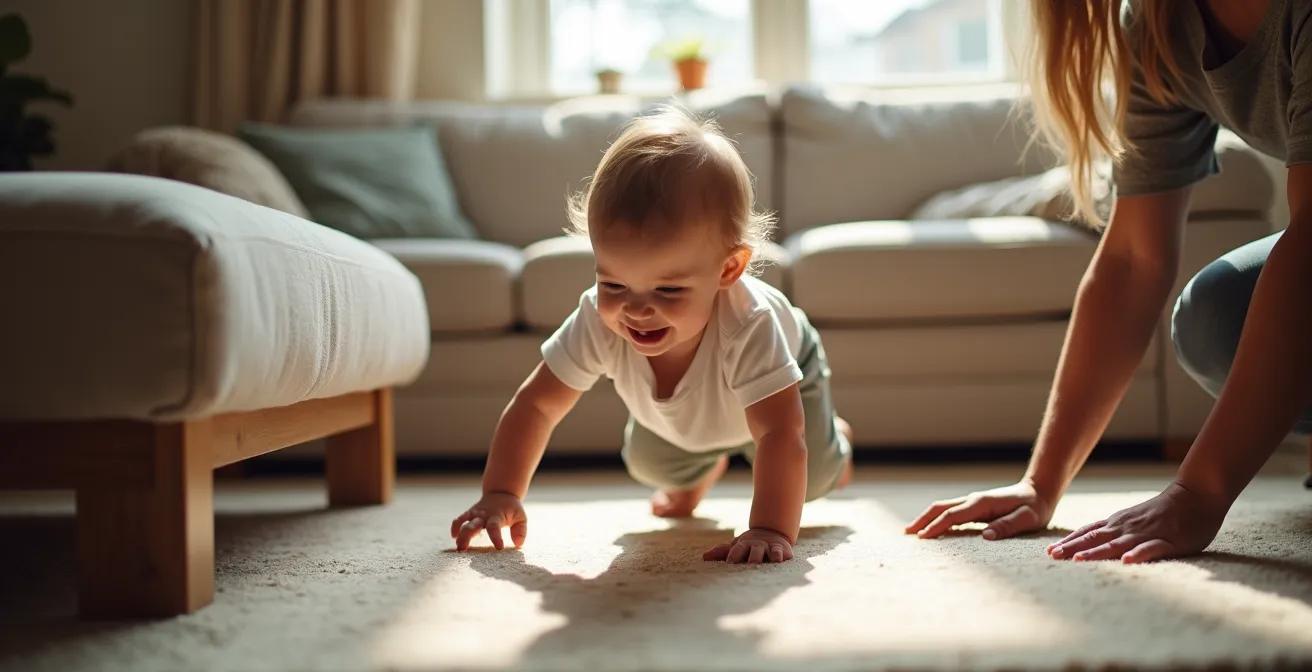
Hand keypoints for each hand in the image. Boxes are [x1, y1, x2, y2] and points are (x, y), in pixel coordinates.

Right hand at [450, 492, 527, 550]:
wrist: (501, 492)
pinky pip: (459, 519)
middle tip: (463, 549)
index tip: (499, 548)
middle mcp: (484, 515)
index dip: (496, 537)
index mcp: (497, 516)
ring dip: (460, 534)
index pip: (494, 527)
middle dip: (467, 537)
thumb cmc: (512, 509)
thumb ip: (520, 530)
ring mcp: (475, 514)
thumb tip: (518, 544)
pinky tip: (454, 536)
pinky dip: (455, 527)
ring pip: (464, 523)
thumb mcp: (520, 517)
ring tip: (458, 547)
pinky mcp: (469, 514)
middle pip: (473, 525)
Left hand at [703, 527, 793, 563]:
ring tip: (773, 560)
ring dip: (772, 555)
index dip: (734, 555)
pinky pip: (783, 553)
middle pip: (755, 550)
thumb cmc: (749, 545)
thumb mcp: (737, 546)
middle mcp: (757, 545)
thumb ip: (722, 552)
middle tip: (752, 563)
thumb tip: (703, 556)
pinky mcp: (783, 550)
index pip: (738, 549)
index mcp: (744, 544)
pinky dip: (783, 556)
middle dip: (753, 556)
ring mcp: (770, 547)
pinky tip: (782, 560)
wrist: (770, 532)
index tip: (730, 563)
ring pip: (771, 550)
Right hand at [905, 479, 1055, 539]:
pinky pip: (951, 511)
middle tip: (906, 534)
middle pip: (940, 508)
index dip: (937, 526)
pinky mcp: (975, 506)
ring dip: (926, 518)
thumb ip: (1007, 526)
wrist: (1039, 491)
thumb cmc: (1035, 508)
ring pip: (943, 507)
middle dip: (922, 520)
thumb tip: (985, 536)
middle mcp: (973, 500)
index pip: (953, 515)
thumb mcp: (1027, 519)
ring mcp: (973, 502)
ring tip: (912, 531)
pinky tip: (932, 527)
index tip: (923, 538)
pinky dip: (937, 518)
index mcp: (982, 503)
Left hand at [1047, 481, 1227, 562]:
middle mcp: (1126, 527)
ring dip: (1097, 552)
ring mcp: (1145, 533)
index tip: (1049, 552)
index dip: (1068, 542)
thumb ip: (1114, 531)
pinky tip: (1127, 563)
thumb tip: (1090, 542)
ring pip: (1117, 544)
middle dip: (1072, 548)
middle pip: (1094, 538)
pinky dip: (1138, 555)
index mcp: (1117, 523)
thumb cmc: (1163, 512)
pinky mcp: (1168, 540)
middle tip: (1052, 556)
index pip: (1087, 532)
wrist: (1194, 496)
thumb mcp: (1132, 520)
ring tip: (1079, 561)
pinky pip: (1151, 548)